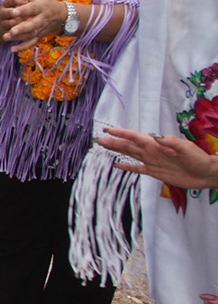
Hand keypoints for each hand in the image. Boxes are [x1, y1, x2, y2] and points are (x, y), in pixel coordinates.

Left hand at [0, 0, 65, 51]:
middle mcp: (42, 19)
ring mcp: (41, 29)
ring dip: (19, 38)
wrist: (61, 16)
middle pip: (32, 25)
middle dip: (22, 28)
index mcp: (41, 6)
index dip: (24, 10)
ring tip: (6, 38)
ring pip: (30, 35)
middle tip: (11, 31)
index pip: (32, 8)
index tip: (14, 11)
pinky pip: (31, 43)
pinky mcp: (39, 36)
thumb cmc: (45, 2)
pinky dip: (23, 47)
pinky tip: (12, 50)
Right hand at [96, 127, 217, 189]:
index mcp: (157, 144)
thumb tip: (156, 138)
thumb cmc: (198, 159)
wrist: (205, 174)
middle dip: (114, 141)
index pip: (136, 137)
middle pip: (129, 145)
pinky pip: (137, 168)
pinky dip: (127, 167)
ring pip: (130, 154)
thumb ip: (171, 143)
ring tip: (103, 146)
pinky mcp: (155, 172)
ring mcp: (152, 161)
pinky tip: (117, 165)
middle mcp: (151, 151)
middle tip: (99, 138)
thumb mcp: (186, 149)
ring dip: (117, 150)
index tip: (109, 130)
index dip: (122, 134)